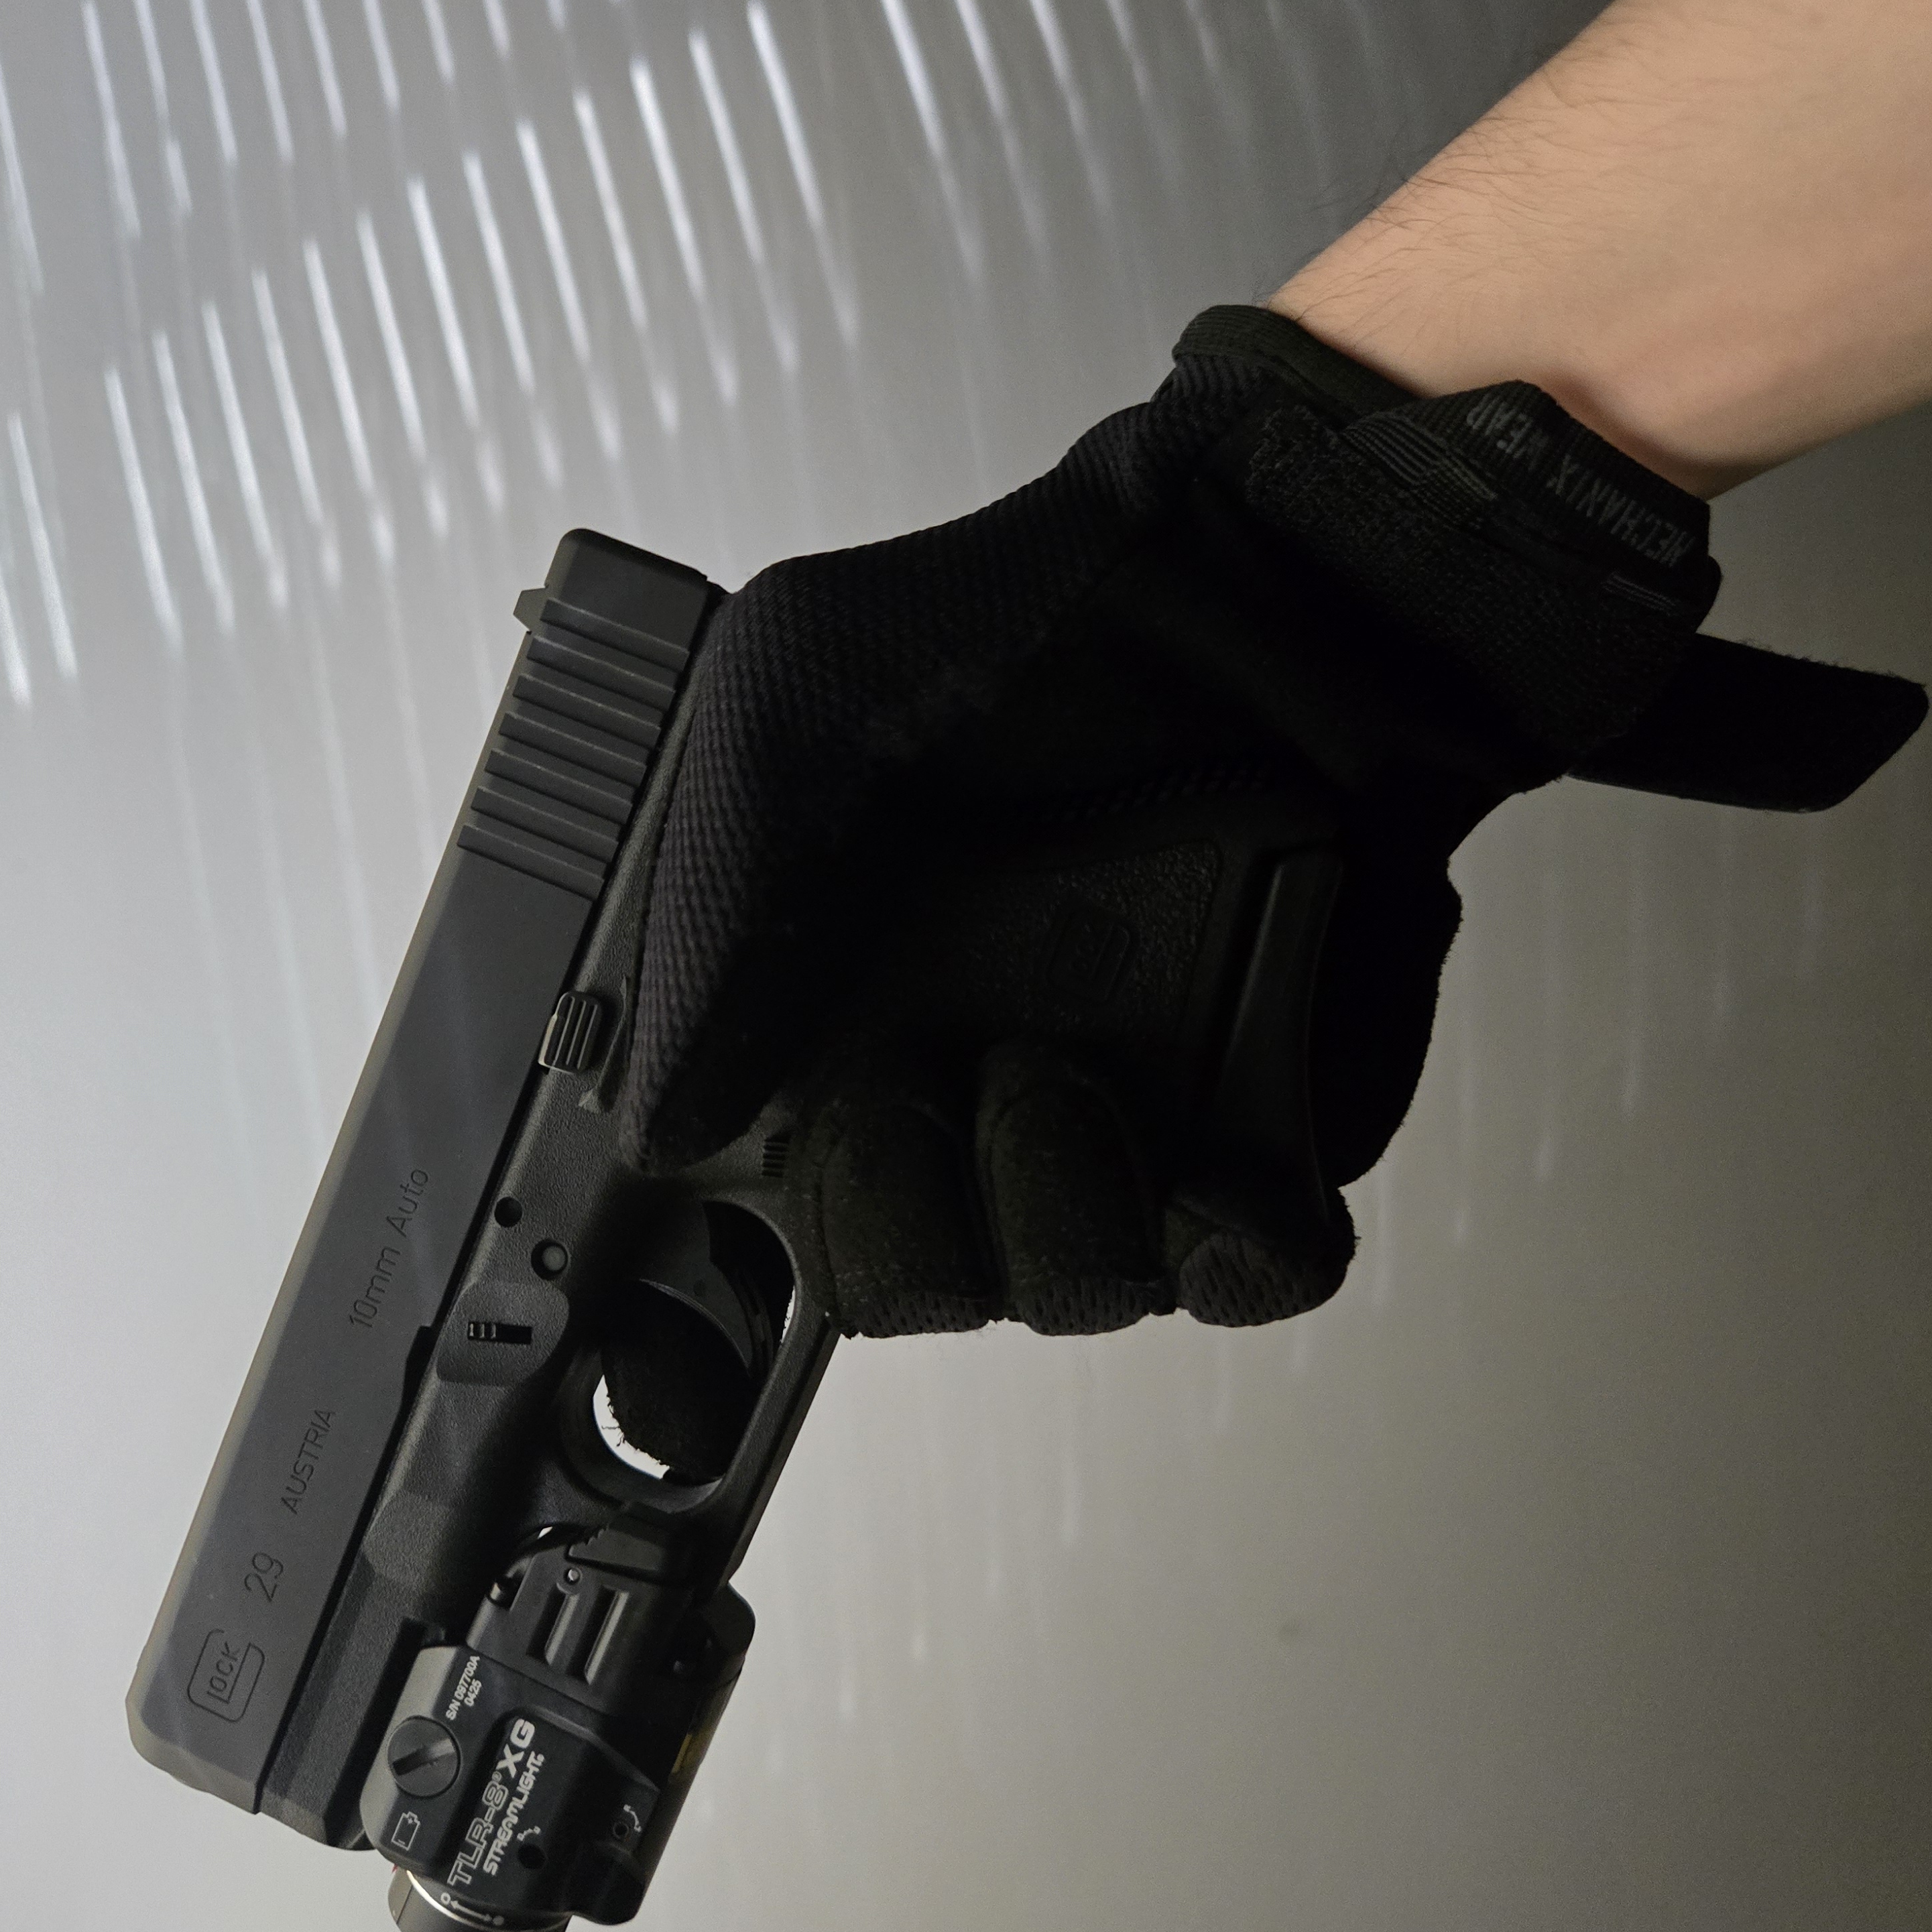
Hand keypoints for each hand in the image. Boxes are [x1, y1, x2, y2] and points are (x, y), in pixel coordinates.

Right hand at [610, 306, 1923, 1339]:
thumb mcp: (796, 702)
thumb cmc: (1026, 620)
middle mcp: (962, 1089)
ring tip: (1056, 1064)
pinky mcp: (1273, 1116)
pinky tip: (1209, 1174)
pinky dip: (1229, 1253)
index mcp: (816, 1020)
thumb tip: (658, 1128)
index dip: (686, 1324)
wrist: (1265, 573)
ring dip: (1050, 1214)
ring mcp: (1121, 1116)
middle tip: (899, 1099)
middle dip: (888, 1234)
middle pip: (898, 1286)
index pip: (729, 1227)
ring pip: (1068, 1291)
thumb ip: (716, 905)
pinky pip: (1249, 1269)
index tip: (670, 1359)